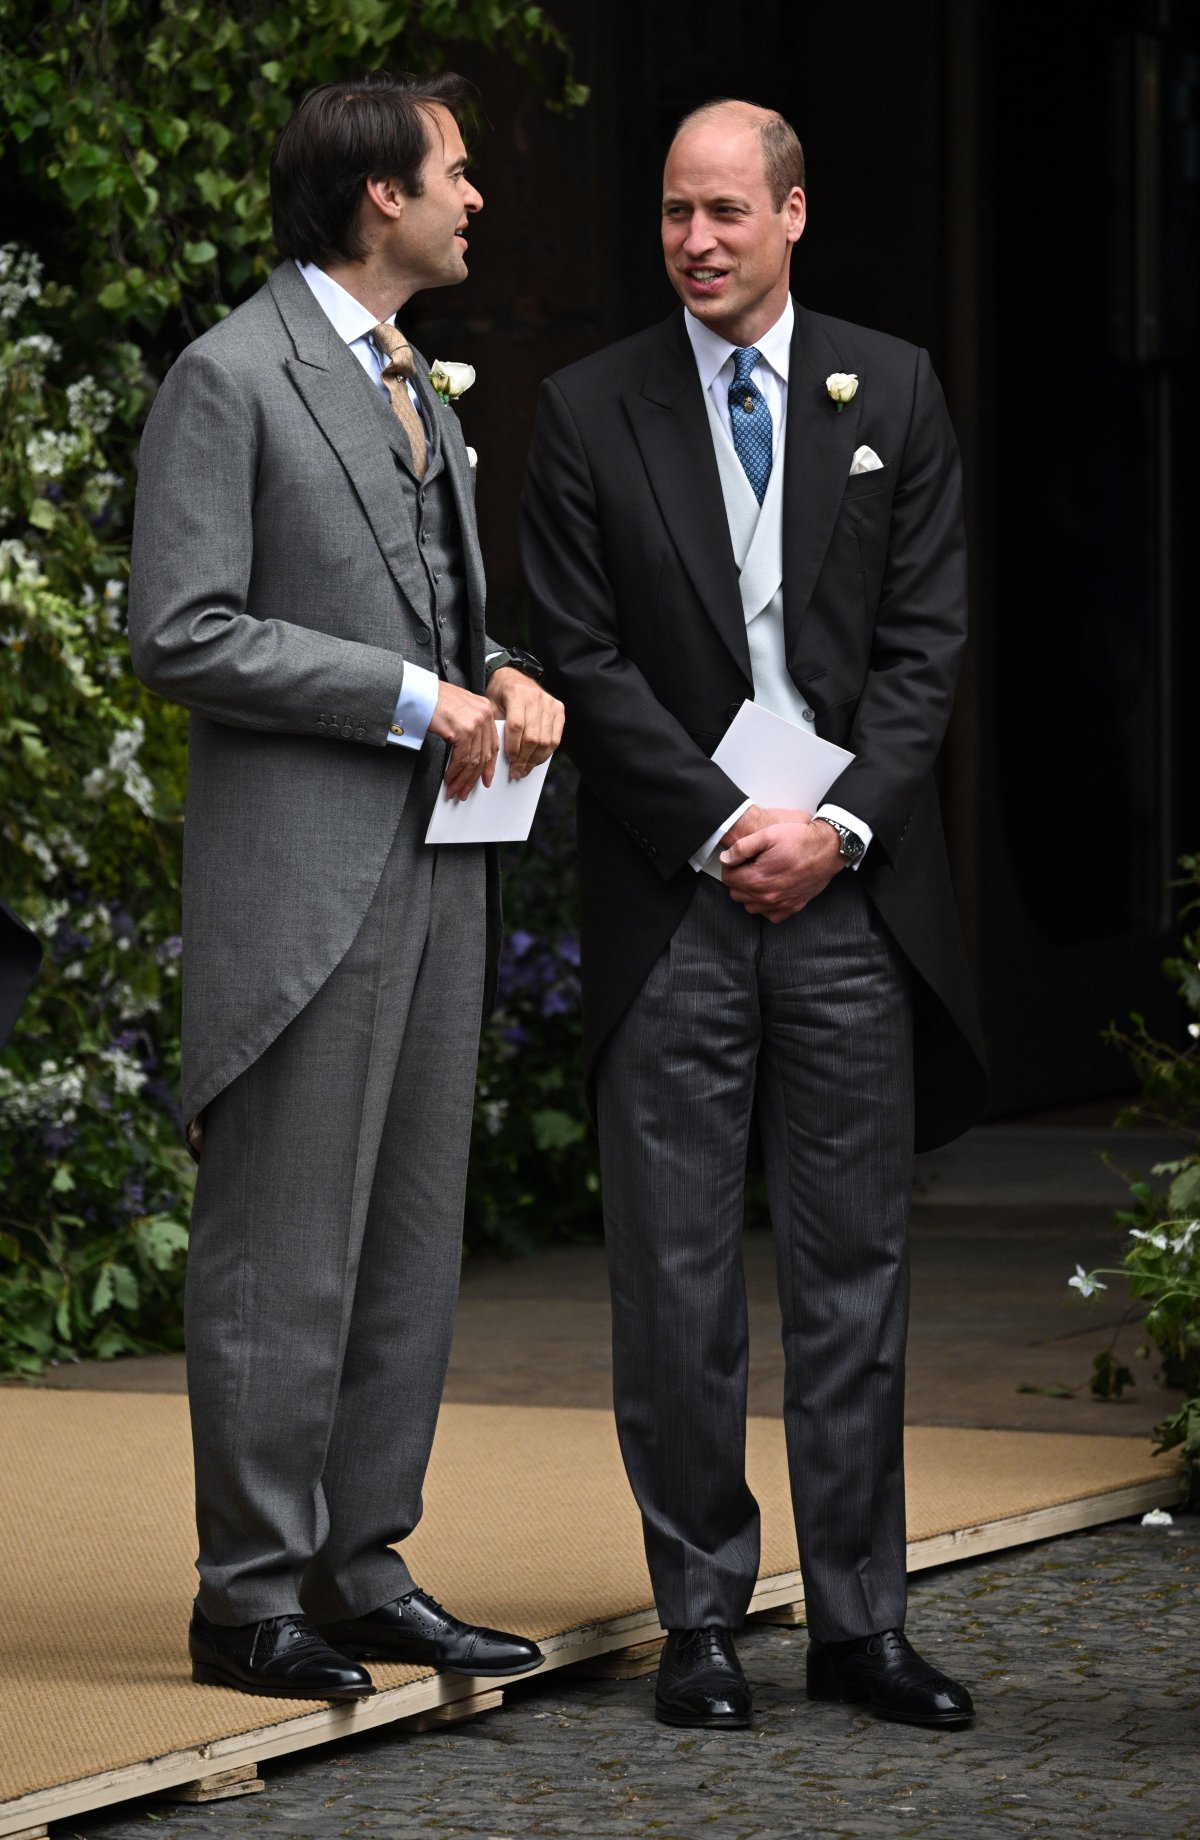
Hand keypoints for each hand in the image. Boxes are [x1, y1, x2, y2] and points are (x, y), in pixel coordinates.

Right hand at [430, 681, 499, 800]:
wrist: (419, 691)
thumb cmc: (433, 698)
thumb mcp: (459, 709)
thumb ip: (470, 726)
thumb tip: (470, 752)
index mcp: (485, 709)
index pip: (492, 744)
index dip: (489, 766)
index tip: (485, 778)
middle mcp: (483, 715)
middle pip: (483, 755)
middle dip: (473, 778)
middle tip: (465, 790)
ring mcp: (474, 723)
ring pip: (473, 761)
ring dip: (462, 779)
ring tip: (455, 789)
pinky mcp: (462, 731)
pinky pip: (461, 760)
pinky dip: (454, 773)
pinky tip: (449, 778)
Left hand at [486, 666, 564, 778]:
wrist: (514, 675)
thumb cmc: (500, 693)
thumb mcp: (491, 705)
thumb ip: (496, 726)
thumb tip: (500, 756)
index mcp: (516, 694)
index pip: (516, 726)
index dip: (513, 747)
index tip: (509, 761)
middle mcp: (536, 697)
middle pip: (533, 736)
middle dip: (524, 759)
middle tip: (516, 772)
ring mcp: (550, 703)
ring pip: (546, 740)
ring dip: (535, 759)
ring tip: (526, 770)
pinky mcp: (559, 709)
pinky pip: (556, 737)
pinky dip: (547, 752)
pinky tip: (537, 760)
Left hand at [720, 808, 841, 921]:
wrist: (828, 848)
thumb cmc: (801, 840)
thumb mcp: (768, 834)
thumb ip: (742, 847)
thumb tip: (726, 858)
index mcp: (758, 878)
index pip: (728, 878)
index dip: (730, 866)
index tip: (738, 859)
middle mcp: (768, 896)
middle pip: (737, 894)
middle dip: (738, 879)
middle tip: (749, 865)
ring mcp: (781, 904)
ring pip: (750, 906)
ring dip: (750, 893)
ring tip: (759, 876)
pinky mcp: (793, 907)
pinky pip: (769, 915)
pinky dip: (766, 906)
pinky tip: (770, 890)